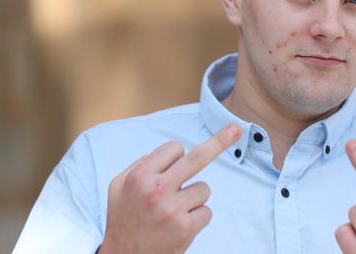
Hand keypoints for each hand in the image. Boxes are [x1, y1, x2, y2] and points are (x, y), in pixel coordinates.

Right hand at [99, 124, 241, 253]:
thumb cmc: (124, 218)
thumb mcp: (119, 186)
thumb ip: (140, 164)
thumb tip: (170, 152)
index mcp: (140, 176)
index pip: (174, 148)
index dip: (175, 157)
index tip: (176, 163)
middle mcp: (157, 190)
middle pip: (197, 157)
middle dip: (219, 141)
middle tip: (236, 129)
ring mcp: (173, 210)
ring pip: (204, 188)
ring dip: (193, 198)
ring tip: (172, 211)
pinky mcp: (187, 227)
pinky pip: (207, 211)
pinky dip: (197, 217)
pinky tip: (179, 225)